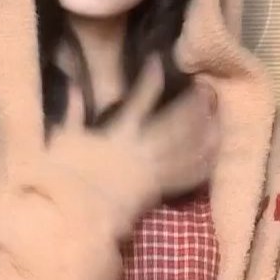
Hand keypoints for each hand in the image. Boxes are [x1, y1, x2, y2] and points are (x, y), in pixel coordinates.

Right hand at [58, 57, 220, 203]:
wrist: (74, 218)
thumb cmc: (64, 180)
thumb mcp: (62, 142)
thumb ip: (72, 113)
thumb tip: (73, 85)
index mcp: (118, 135)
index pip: (140, 100)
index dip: (151, 80)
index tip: (159, 62)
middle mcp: (142, 150)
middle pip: (176, 123)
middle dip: (193, 104)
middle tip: (205, 87)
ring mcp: (153, 171)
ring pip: (187, 147)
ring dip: (204, 129)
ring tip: (217, 113)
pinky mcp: (158, 191)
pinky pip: (186, 176)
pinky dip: (202, 161)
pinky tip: (214, 149)